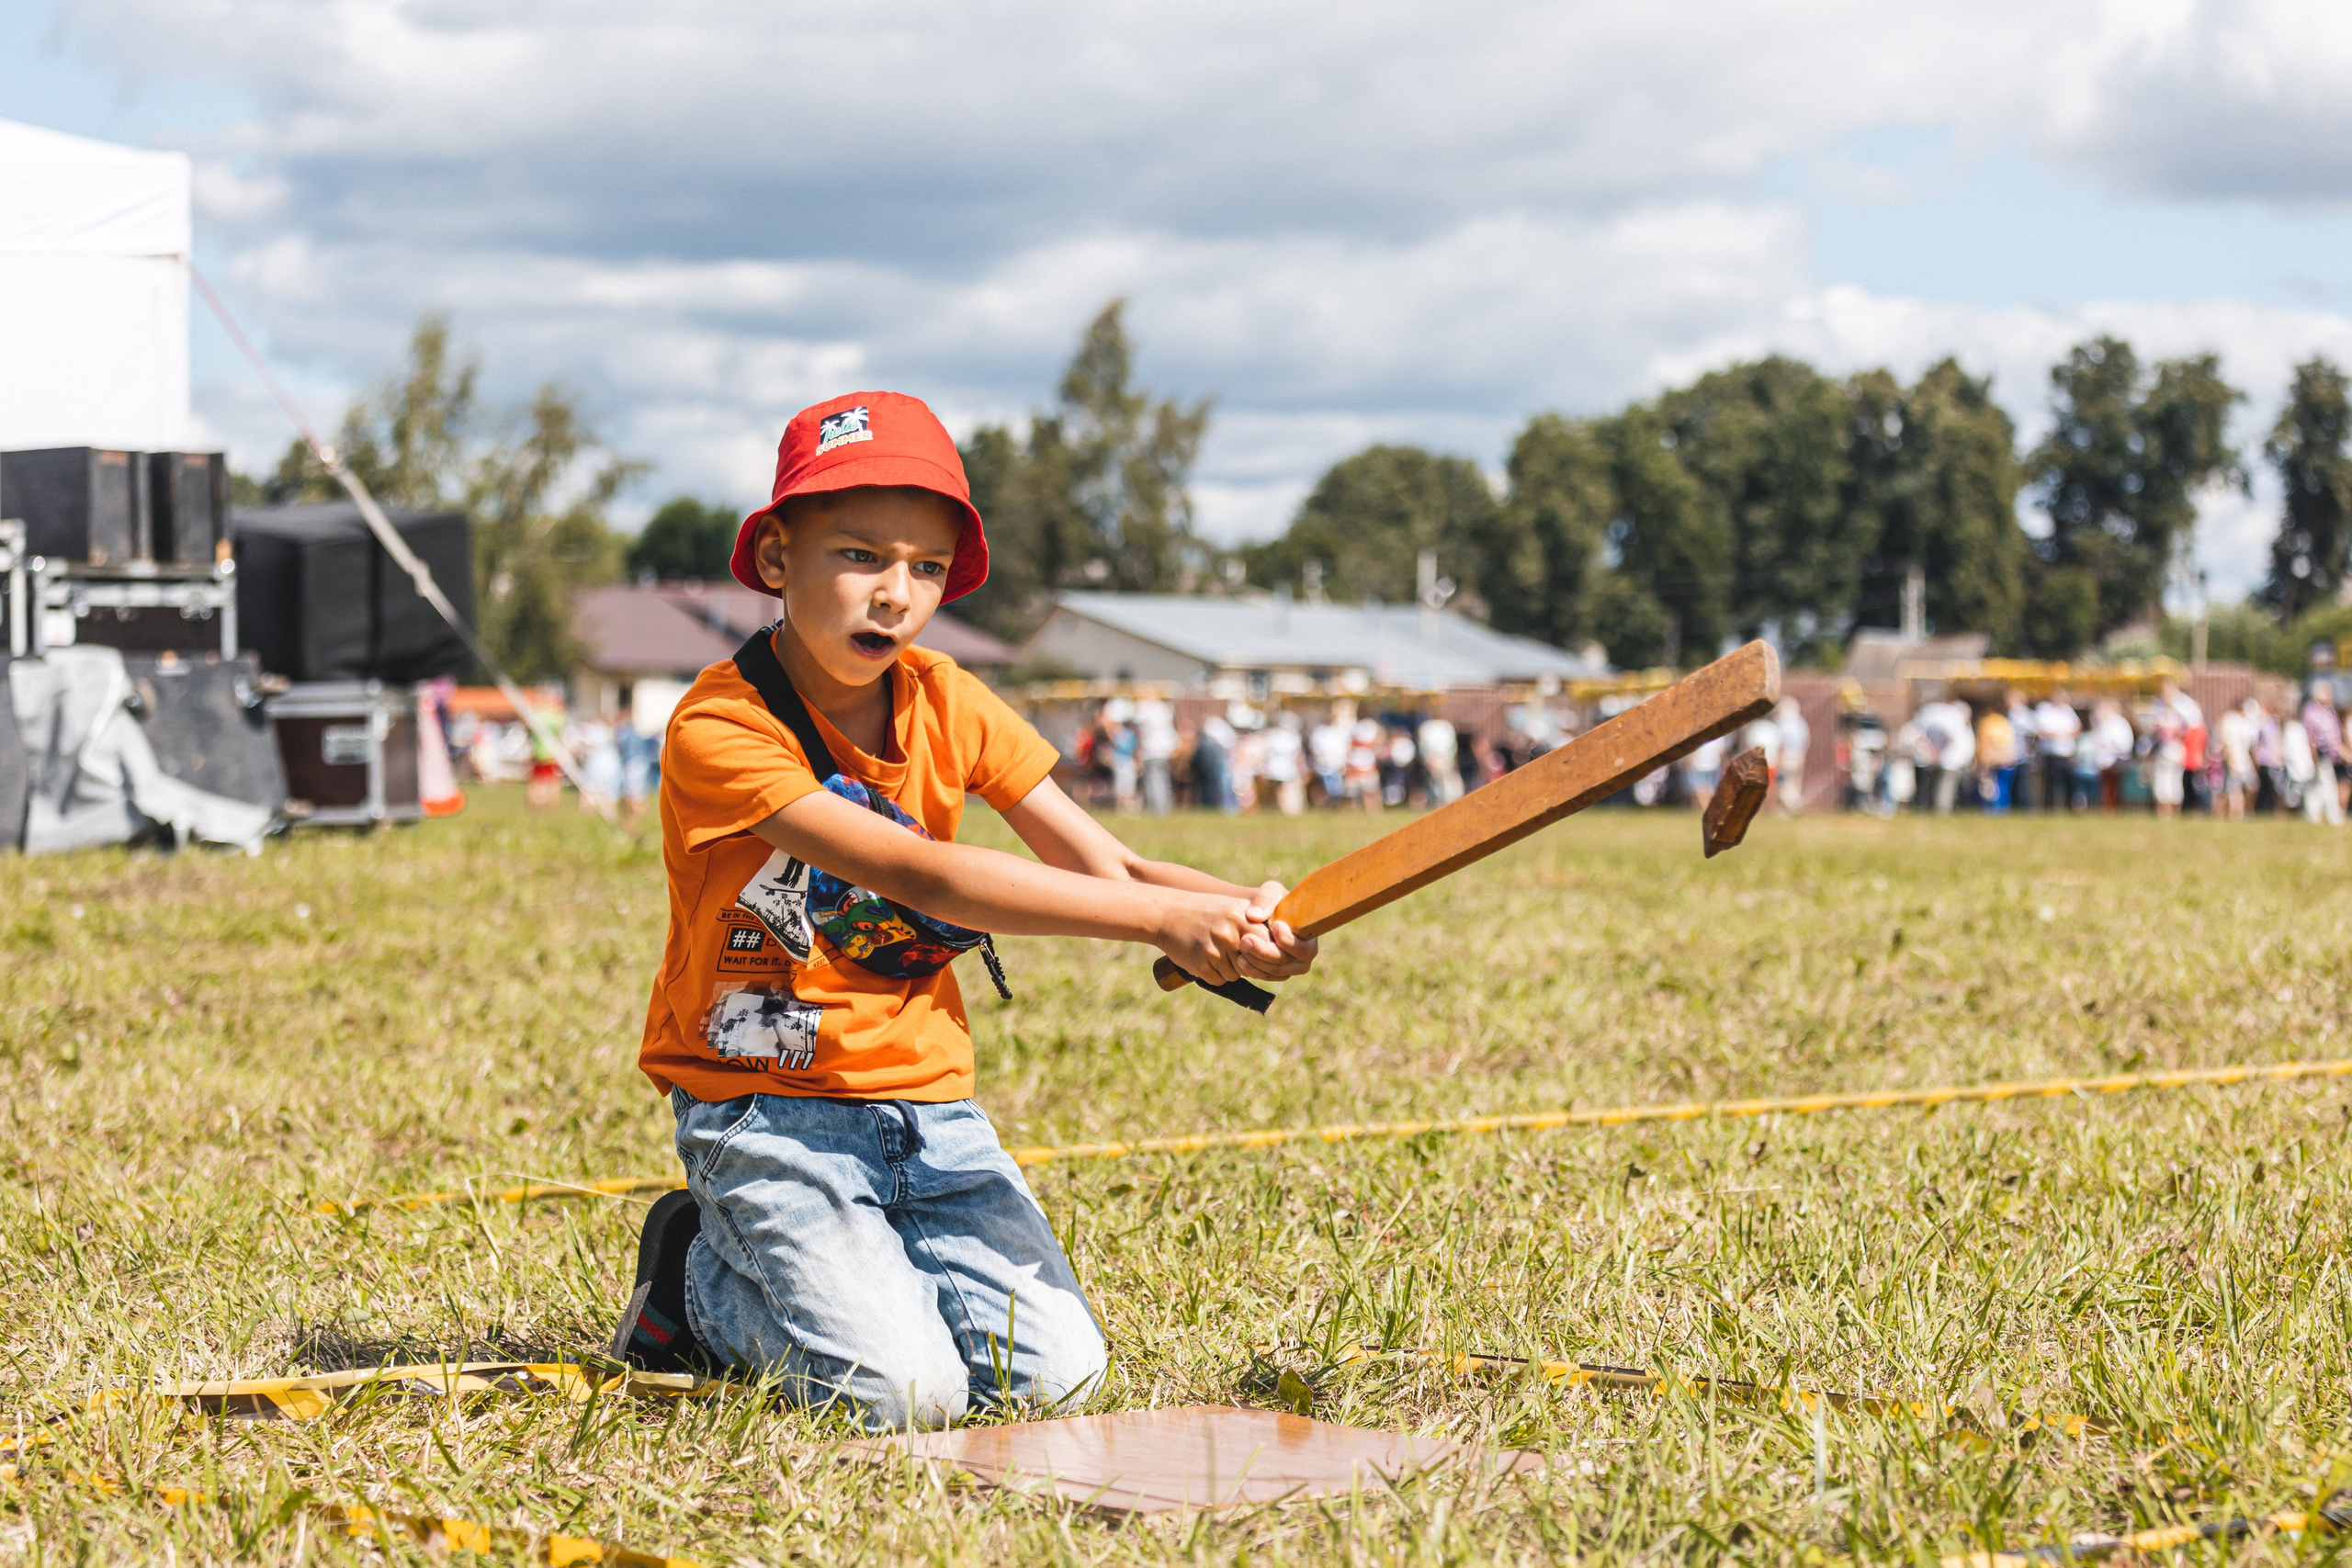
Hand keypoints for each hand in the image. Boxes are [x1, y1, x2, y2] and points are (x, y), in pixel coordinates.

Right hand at [1152, 891, 1269, 986]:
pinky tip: (1204, 958)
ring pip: (1236, 974)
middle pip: (1254, 963)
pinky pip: (1219, 979)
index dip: (1268, 955)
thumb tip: (1284, 951)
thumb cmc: (1205, 912)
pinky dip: (1215, 974)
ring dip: (1229, 969)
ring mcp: (1215, 949)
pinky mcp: (1201, 964)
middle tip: (1239, 955)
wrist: (1167, 913)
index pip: (1269, 946)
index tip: (1263, 955)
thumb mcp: (1233, 909)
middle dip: (1250, 965)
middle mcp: (1230, 933)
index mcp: (1243, 917)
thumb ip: (1257, 925)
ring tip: (1214, 951)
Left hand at [1236, 880, 1317, 981]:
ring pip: (1275, 971)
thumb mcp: (1271, 892)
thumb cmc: (1270, 901)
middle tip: (1246, 940)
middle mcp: (1305, 954)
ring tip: (1241, 947)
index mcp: (1310, 935)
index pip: (1304, 947)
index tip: (1274, 926)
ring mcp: (1293, 966)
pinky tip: (1240, 959)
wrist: (1260, 915)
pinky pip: (1267, 977)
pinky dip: (1253, 970)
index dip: (1288, 940)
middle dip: (1265, 952)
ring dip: (1256, 962)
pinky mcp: (1278, 973)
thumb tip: (1255, 916)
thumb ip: (1265, 899)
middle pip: (1286, 961)